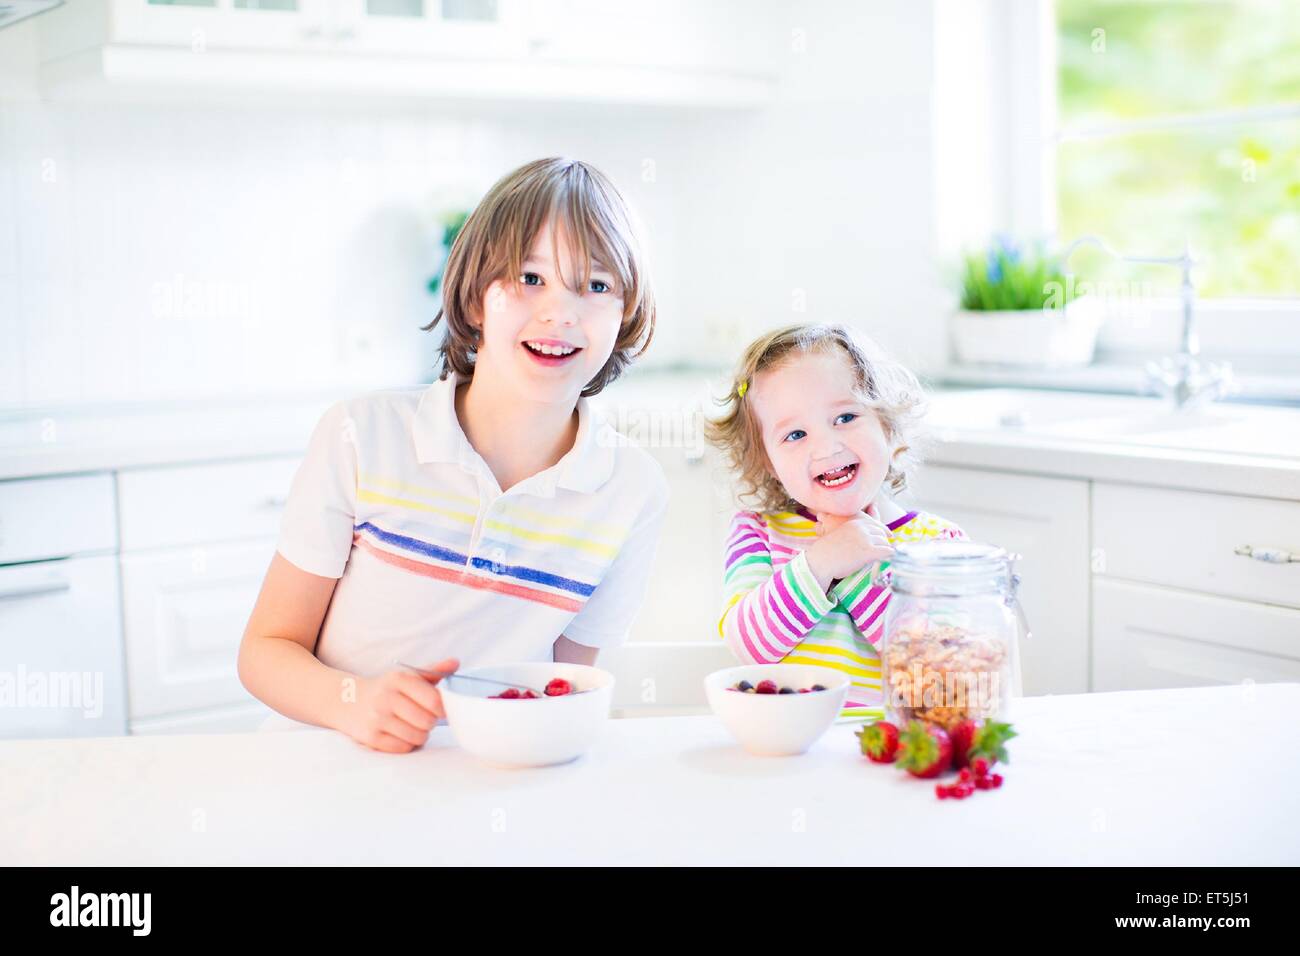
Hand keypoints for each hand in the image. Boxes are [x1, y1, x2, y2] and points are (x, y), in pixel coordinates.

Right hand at [339, 657, 457, 753]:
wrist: (348, 700)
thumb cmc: (387, 689)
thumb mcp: (407, 676)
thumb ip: (434, 670)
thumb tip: (455, 662)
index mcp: (398, 679)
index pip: (434, 700)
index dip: (442, 708)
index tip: (438, 708)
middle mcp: (386, 697)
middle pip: (427, 721)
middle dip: (430, 722)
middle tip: (422, 717)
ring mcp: (377, 718)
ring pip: (417, 737)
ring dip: (419, 734)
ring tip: (411, 725)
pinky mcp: (371, 737)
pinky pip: (403, 748)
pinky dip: (406, 744)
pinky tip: (400, 734)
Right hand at [805, 511, 893, 591]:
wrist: (822, 560)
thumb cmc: (827, 551)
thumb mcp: (838, 535)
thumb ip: (849, 532)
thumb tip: (856, 541)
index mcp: (855, 522)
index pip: (876, 523)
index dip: (883, 530)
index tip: (889, 535)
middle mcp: (862, 528)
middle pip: (881, 533)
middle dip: (884, 540)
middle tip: (887, 548)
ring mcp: (866, 539)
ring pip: (884, 542)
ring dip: (886, 548)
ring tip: (887, 555)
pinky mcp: (869, 551)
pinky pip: (886, 551)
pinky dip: (889, 555)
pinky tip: (889, 558)